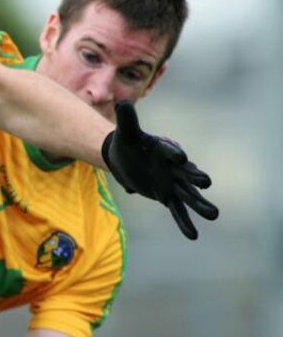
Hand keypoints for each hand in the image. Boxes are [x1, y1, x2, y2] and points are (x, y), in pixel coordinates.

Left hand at [101, 102, 217, 239]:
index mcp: (163, 149)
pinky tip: (193, 236)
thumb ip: (126, 119)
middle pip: (187, 174)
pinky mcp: (166, 195)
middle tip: (206, 182)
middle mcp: (173, 167)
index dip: (174, 154)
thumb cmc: (127, 142)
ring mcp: (171, 182)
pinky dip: (184, 222)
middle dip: (196, 178)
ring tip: (214, 215)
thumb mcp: (125, 132)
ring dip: (200, 204)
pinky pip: (177, 210)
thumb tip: (121, 101)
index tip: (181, 157)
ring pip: (188, 195)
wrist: (126, 156)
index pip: (170, 151)